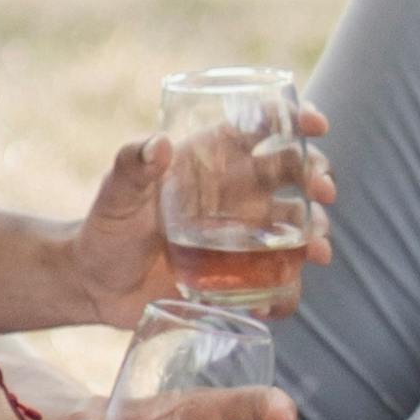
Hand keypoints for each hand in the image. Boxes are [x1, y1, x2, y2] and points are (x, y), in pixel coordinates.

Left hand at [61, 103, 335, 331]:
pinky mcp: (240, 277)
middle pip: (294, 175)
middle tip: (323, 191)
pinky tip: (275, 300)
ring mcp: (243, 237)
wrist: (97, 283)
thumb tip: (158, 144)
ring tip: (316, 251)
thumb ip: (132, 166)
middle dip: (318, 177)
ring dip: (315, 235)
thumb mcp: (116, 194)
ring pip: (297, 229)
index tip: (315, 124)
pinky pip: (277, 283)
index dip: (293, 119)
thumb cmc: (106, 226)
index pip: (262, 128)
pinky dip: (285, 292)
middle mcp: (237, 193)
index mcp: (213, 159)